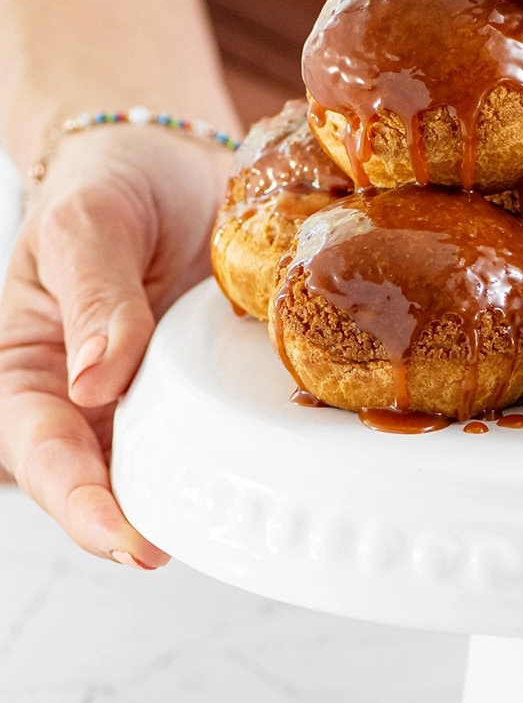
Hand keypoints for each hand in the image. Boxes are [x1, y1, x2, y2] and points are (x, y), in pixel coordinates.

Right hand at [0, 129, 230, 567]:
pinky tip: (307, 460)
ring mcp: (166, 400)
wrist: (171, 154)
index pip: (46, 454)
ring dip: (213, 497)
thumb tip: (94, 381)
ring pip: (182, 468)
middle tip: (201, 547)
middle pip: (115, 484)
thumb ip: (92, 296)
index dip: (83, 506)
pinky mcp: (224, 386)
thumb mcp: (86, 222)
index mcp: (36, 374)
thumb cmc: (107, 182)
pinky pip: (243, 426)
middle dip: (151, 526)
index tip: (128, 540)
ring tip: (258, 521)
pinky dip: (268, 447)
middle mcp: (100, 402)